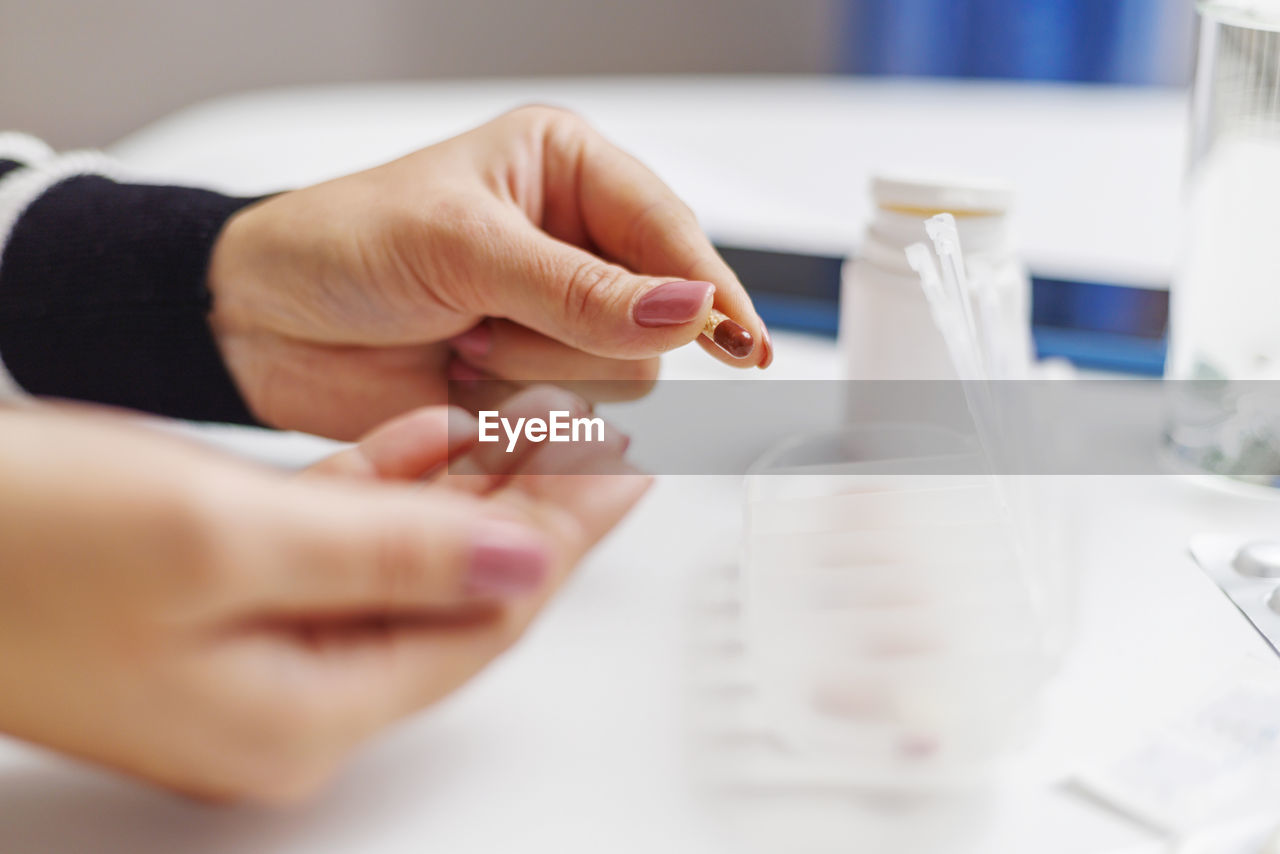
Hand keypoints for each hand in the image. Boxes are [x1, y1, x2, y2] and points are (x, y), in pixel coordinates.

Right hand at [0, 392, 646, 802]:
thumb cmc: (18, 542)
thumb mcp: (227, 535)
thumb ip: (394, 555)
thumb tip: (525, 563)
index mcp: (298, 715)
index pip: (484, 619)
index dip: (567, 537)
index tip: (630, 472)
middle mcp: (284, 702)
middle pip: (453, 594)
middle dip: (532, 507)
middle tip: (602, 437)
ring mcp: (248, 655)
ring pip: (401, 563)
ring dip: (466, 488)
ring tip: (541, 421)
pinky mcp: (214, 603)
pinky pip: (335, 548)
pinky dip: (382, 485)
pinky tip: (429, 432)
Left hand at [208, 105, 770, 439]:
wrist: (258, 325)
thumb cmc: (341, 245)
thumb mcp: (460, 247)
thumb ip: (579, 290)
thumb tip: (687, 310)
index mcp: (567, 173)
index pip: (670, 234)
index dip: (709, 288)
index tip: (742, 341)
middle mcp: (574, 247)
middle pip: (656, 322)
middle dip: (575, 336)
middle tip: (490, 322)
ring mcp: (554, 321)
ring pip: (620, 378)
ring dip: (536, 375)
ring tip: (461, 343)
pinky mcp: (529, 384)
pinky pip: (572, 419)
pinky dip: (515, 411)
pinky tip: (459, 379)